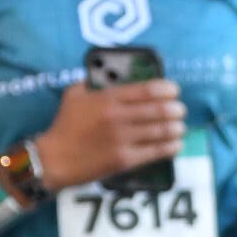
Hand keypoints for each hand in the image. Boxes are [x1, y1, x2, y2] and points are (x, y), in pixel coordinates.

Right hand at [34, 78, 185, 190]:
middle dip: (175, 109)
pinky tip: (176, 144)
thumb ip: (92, 84)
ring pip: (160, 131)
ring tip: (180, 127)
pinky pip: (155, 152)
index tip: (175, 90)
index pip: (146, 90)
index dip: (167, 89)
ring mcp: (123, 139)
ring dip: (176, 128)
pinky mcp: (125, 159)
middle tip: (181, 110)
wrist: (55, 159)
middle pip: (158, 110)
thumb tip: (109, 76)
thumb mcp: (74, 95)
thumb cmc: (64, 125)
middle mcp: (118, 117)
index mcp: (107, 99)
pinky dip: (170, 147)